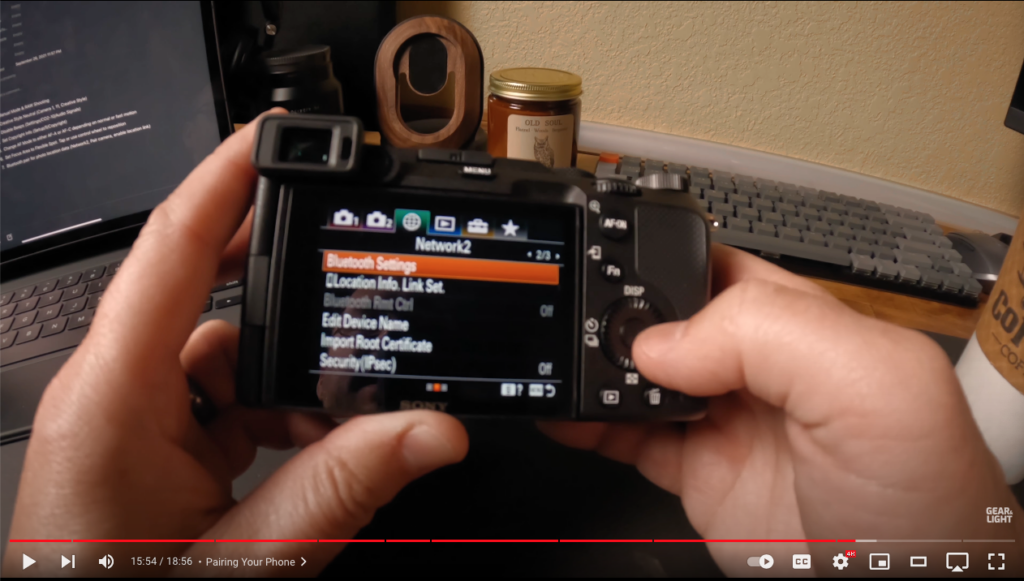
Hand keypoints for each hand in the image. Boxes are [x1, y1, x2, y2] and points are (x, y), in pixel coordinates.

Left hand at [3, 111, 467, 575]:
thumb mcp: (243, 563)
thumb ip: (338, 493)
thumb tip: (428, 432)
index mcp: (113, 404)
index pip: (171, 253)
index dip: (225, 179)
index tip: (274, 136)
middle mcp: (114, 395)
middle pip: (206, 292)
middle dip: (286, 287)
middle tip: (351, 276)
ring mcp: (131, 419)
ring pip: (224, 352)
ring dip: (289, 378)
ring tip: (339, 423)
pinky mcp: (150, 443)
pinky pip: (220, 396)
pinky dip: (272, 413)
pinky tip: (306, 452)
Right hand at [542, 244, 1022, 574]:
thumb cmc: (928, 501)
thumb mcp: (873, 386)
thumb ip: (772, 334)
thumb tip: (661, 343)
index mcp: (801, 323)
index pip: (712, 267)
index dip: (659, 265)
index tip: (608, 278)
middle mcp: (758, 367)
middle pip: (664, 321)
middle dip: (615, 318)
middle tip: (577, 333)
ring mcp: (723, 422)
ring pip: (637, 378)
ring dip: (593, 370)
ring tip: (557, 366)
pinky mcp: (698, 474)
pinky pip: (627, 438)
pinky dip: (586, 424)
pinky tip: (564, 414)